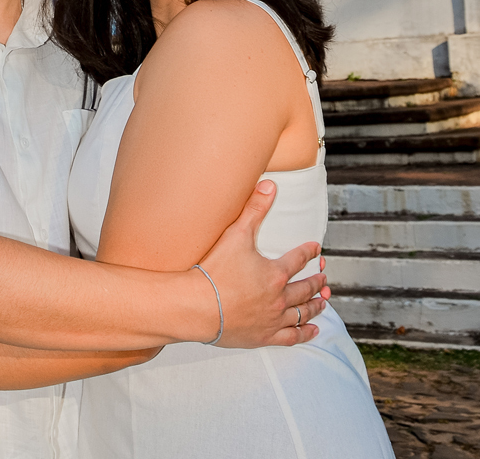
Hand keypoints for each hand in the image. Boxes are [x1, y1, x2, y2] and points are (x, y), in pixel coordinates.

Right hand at [198, 180, 329, 347]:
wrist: (198, 306)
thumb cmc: (214, 270)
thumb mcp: (235, 234)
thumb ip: (254, 209)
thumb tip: (270, 185)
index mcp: (274, 273)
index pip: (297, 259)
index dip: (308, 252)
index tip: (316, 249)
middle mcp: (279, 297)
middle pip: (304, 288)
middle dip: (316, 281)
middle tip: (324, 277)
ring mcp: (272, 319)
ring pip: (302, 312)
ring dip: (315, 306)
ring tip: (323, 302)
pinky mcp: (263, 336)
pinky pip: (292, 336)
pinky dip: (305, 332)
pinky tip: (313, 330)